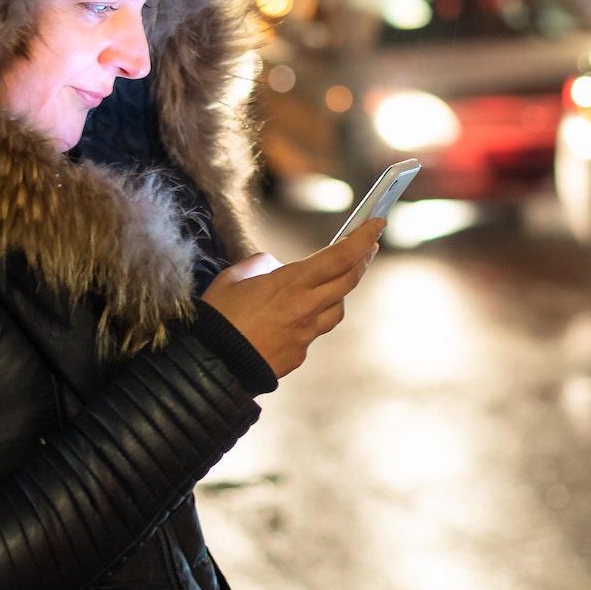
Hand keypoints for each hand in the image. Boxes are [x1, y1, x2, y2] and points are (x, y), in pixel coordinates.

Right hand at [201, 219, 382, 378]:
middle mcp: (306, 307)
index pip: (340, 256)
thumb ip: (257, 265)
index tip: (377, 224)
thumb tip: (272, 266)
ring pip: (337, 309)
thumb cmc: (218, 318)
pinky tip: (295, 317)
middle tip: (369, 246)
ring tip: (333, 282)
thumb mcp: (232, 278)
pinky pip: (314, 332)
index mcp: (291, 283)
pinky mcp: (299, 354)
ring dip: (340, 292)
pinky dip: (312, 319)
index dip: (363, 238)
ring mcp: (306, 334)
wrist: (213, 366)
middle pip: (349, 281)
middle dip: (363, 259)